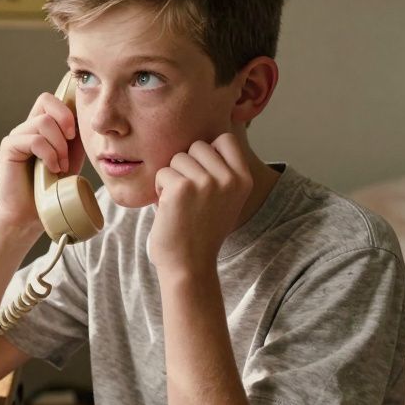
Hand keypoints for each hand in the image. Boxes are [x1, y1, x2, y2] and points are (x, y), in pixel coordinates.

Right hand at [0, 91, 85, 235]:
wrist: (32, 214)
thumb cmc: (52, 188)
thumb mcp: (71, 157)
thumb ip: (75, 136)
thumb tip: (86, 116)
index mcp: (43, 127)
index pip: (54, 99)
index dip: (69, 108)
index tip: (76, 132)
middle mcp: (28, 127)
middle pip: (47, 100)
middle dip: (66, 120)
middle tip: (71, 142)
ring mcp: (17, 136)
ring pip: (44, 122)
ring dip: (59, 145)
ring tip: (60, 166)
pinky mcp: (9, 147)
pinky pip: (34, 139)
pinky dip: (48, 154)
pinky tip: (51, 169)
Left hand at [148, 133, 252, 274]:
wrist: (189, 265)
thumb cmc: (201, 231)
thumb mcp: (226, 199)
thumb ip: (222, 171)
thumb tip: (204, 141)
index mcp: (244, 179)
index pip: (225, 139)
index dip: (208, 152)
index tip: (202, 174)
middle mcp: (229, 178)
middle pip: (198, 146)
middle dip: (187, 166)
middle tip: (188, 195)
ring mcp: (207, 182)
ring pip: (178, 157)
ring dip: (172, 178)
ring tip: (179, 203)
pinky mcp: (182, 187)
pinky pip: (163, 172)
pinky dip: (160, 189)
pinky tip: (169, 208)